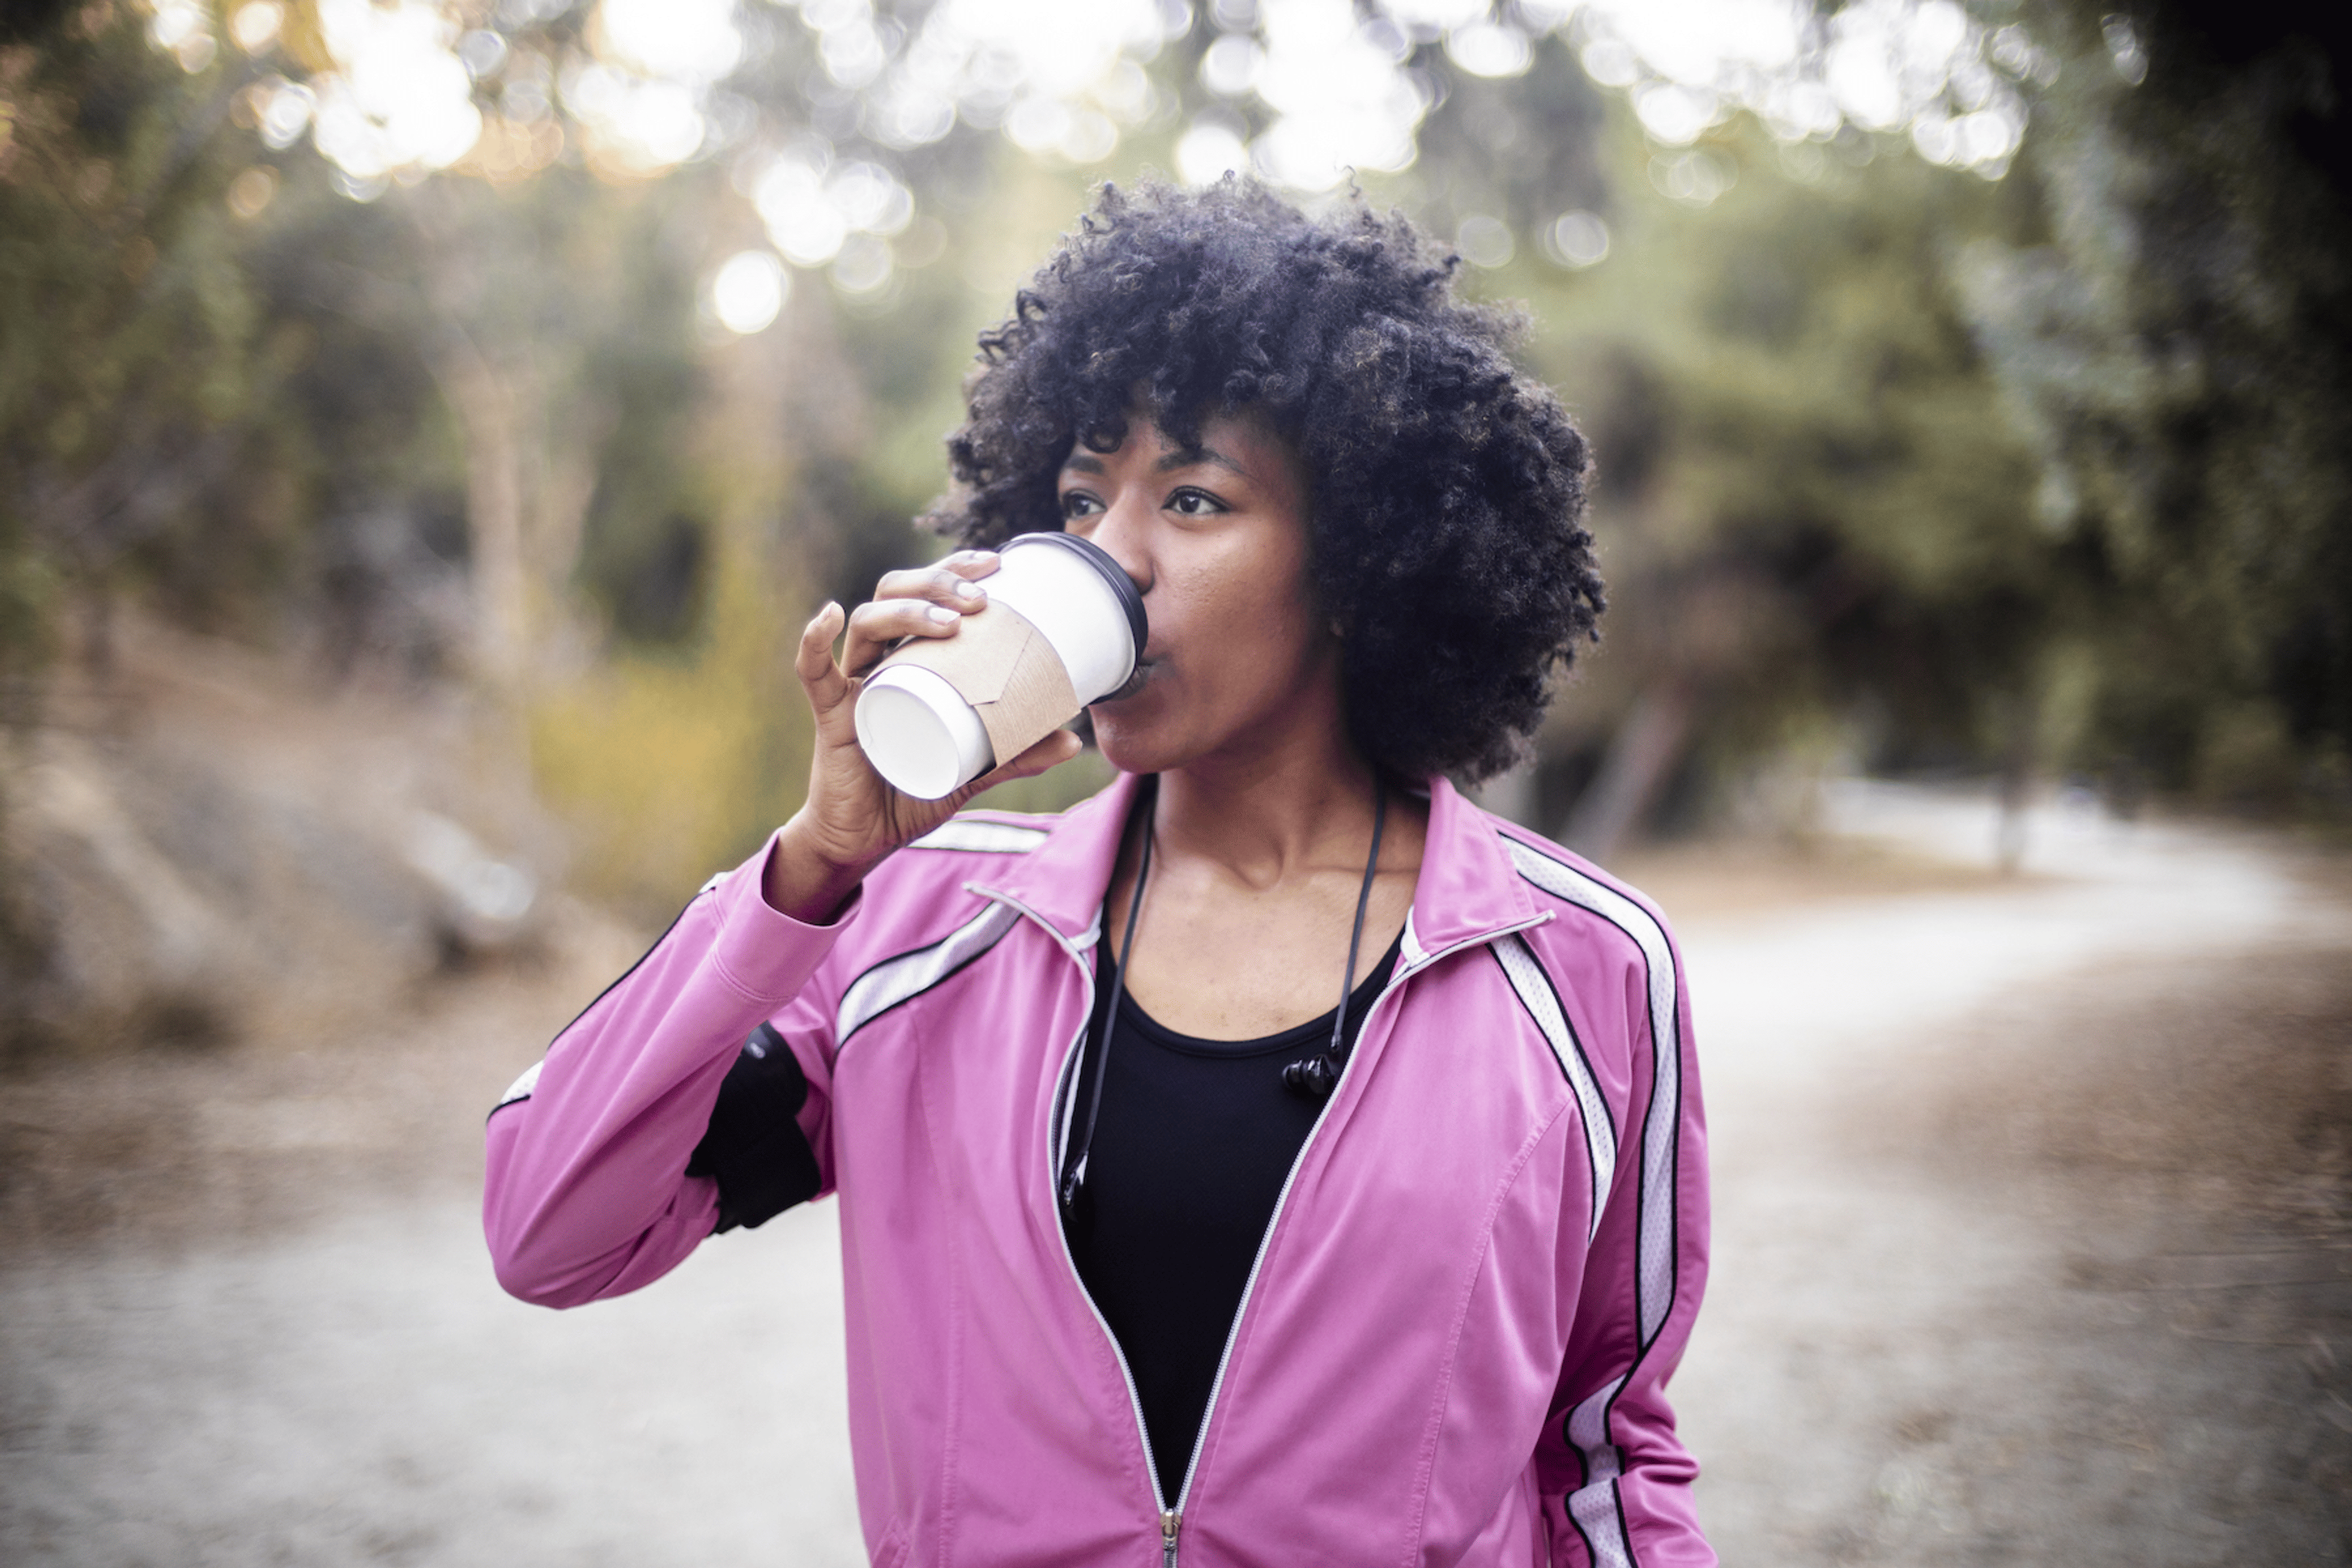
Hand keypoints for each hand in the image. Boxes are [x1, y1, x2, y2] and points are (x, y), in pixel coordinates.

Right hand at [764, 550, 1084, 921]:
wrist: (868, 838)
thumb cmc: (914, 791)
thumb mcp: (976, 770)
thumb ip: (1017, 753)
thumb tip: (1074, 740)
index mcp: (914, 660)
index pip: (928, 594)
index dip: (956, 568)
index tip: (997, 563)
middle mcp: (881, 660)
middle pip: (897, 594)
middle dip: (938, 581)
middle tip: (981, 597)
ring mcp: (854, 683)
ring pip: (868, 622)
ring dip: (907, 610)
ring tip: (950, 621)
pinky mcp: (832, 714)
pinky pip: (814, 672)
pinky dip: (815, 642)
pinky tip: (829, 615)